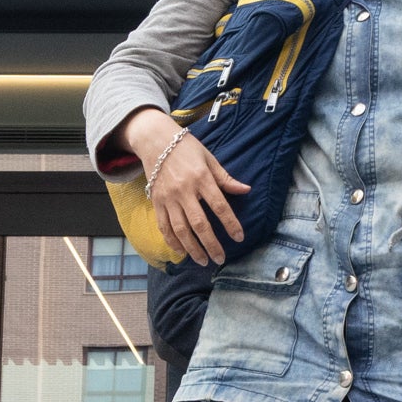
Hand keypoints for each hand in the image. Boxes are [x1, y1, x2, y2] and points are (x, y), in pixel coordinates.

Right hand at [130, 113, 248, 264]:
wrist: (154, 140)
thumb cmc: (186, 148)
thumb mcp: (209, 158)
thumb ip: (225, 178)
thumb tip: (246, 190)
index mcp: (201, 178)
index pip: (219, 206)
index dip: (230, 223)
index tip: (239, 237)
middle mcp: (184, 190)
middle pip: (199, 224)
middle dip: (211, 244)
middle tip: (220, 259)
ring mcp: (168, 198)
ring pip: (181, 229)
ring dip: (192, 248)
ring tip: (203, 261)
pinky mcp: (156, 202)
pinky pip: (164, 226)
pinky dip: (172, 241)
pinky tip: (182, 252)